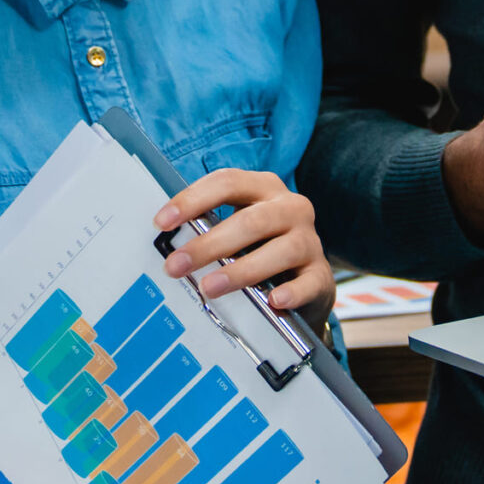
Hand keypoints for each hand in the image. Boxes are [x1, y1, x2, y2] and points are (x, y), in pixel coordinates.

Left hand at [156, 170, 332, 316]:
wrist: (305, 280)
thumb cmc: (259, 248)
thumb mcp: (237, 232)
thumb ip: (209, 230)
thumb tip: (166, 245)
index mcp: (264, 188)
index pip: (227, 182)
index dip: (193, 199)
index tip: (161, 222)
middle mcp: (291, 208)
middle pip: (251, 220)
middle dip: (209, 244)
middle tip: (176, 265)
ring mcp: (310, 240)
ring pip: (280, 250)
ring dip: (241, 270)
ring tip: (209, 287)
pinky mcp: (321, 274)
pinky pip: (310, 282)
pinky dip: (292, 292)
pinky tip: (273, 301)